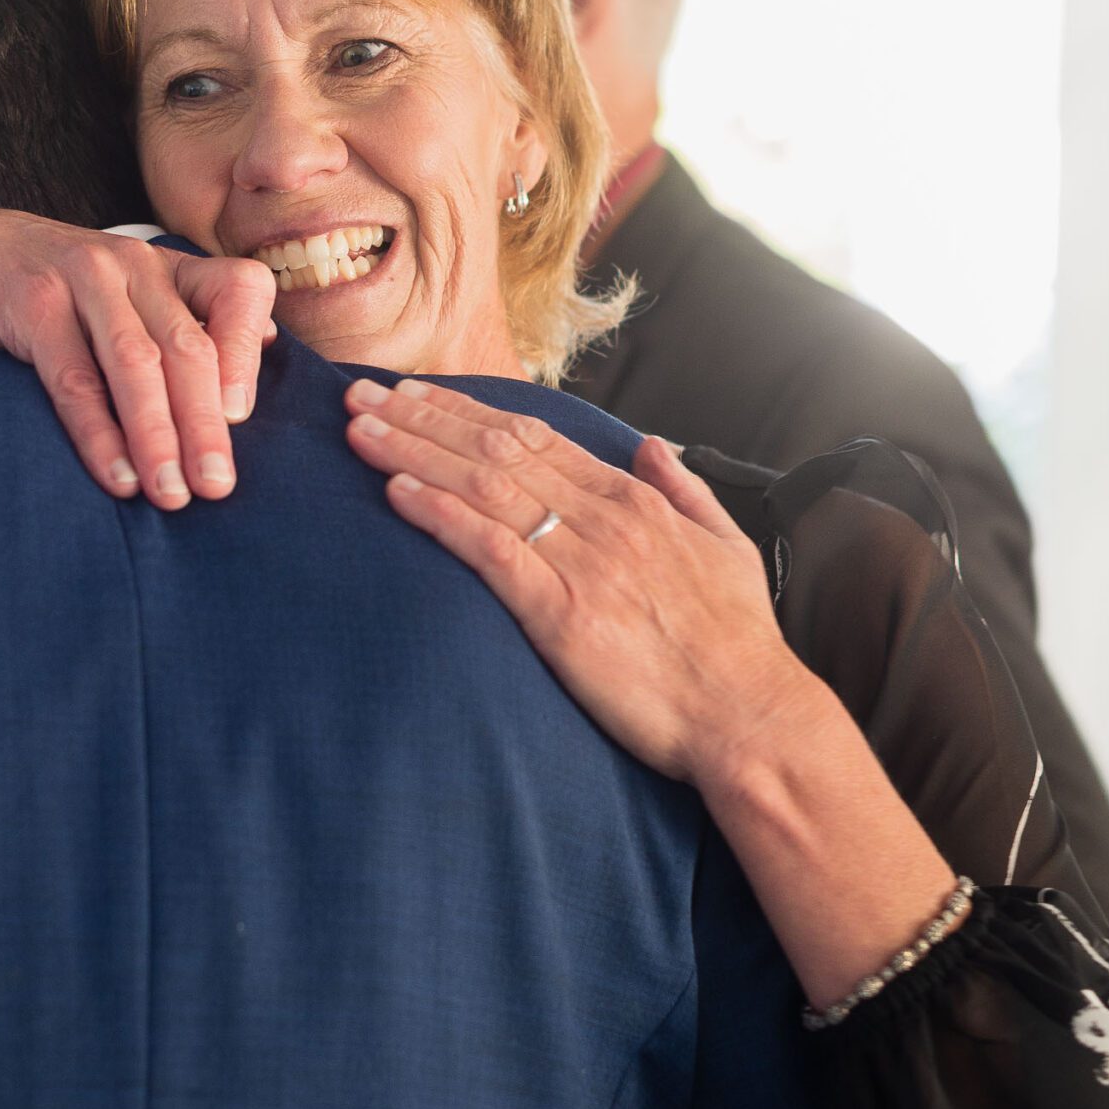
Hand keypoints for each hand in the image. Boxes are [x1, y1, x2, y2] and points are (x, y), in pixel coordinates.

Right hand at [0, 210, 276, 508]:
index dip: (248, 354)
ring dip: (158, 437)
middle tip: (217, 490)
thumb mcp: (116, 300)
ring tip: (171, 497)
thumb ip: (180, 324)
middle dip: (206, 426)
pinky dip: (97, 432)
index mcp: (162, 267)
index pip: (239, 291)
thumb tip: (257, 365)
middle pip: (189, 348)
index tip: (244, 421)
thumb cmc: (42, 294)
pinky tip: (114, 476)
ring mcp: (81, 277)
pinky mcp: (30, 300)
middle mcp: (131, 264)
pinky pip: (74, 376)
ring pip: (137, 364)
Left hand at [340, 376, 819, 785]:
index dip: (466, 411)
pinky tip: (395, 492)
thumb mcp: (726, 545)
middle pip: (494, 448)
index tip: (416, 392)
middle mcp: (602, 517)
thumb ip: (686, 489)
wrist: (750, 715)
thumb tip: (653, 445)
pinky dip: (439, 514)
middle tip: (360, 394)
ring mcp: (580, 561)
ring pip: (481, 486)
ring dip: (413, 451)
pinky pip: (488, 549)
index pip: (534, 437)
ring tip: (359, 430)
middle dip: (421, 416)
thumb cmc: (738, 644)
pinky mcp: (560, 613)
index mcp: (635, 500)